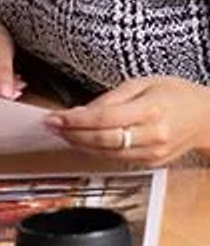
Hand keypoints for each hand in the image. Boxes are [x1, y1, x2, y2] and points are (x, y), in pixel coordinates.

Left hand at [43, 77, 209, 166]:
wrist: (206, 116)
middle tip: (52, 126)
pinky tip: (84, 142)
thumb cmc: (175, 94)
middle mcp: (153, 135)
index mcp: (150, 110)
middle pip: (103, 140)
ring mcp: (153, 152)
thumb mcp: (141, 83)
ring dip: (80, 145)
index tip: (54, 117)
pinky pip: (118, 159)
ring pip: (107, 154)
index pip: (103, 119)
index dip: (74, 120)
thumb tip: (80, 111)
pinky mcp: (152, 162)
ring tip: (62, 134)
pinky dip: (97, 152)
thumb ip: (110, 98)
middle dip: (72, 134)